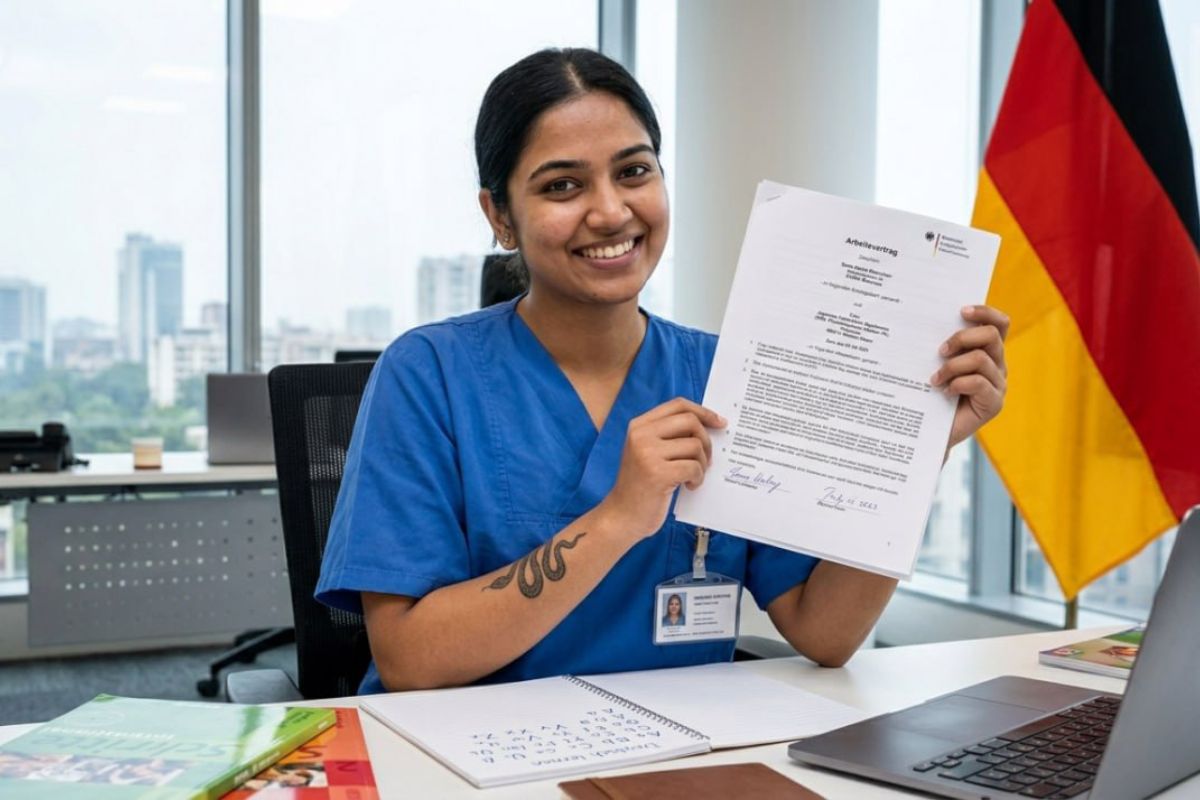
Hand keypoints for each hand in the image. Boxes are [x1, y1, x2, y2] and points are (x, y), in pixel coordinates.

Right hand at [600, 398, 726, 540]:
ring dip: (702, 464)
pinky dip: (698, 478)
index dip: (703, 411)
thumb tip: (709, 424)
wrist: (622, 515)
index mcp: (639, 426)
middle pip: (690, 421)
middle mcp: (641, 435)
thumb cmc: (641, 485)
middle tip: (706, 459)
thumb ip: (669, 435)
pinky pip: (694, 467)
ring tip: (692, 476)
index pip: (678, 405)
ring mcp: (648, 454)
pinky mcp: (658, 474)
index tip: (719, 422)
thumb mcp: (647, 451)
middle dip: (706, 440)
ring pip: (695, 446)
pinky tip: (688, 486)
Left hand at [931, 304, 1008, 450]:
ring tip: (935, 378)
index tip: (961, 311)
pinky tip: (945, 392)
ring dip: (953, 366)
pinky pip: (979, 383)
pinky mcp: (994, 403)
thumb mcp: (936, 363)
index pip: (999, 323)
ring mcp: (998, 384)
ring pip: (981, 358)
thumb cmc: (930, 393)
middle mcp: (997, 365)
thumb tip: (928, 320)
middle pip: (992, 335)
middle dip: (962, 337)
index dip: (985, 312)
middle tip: (940, 351)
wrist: (929, 431)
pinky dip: (958, 384)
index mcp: (987, 351)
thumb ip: (942, 345)